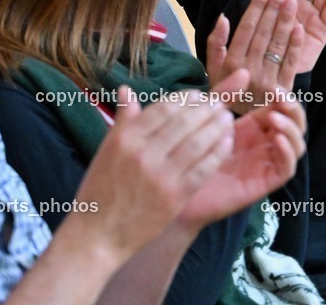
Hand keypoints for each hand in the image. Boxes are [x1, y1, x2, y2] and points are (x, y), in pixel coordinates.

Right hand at [69, 86, 234, 258]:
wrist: (98, 236)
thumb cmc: (100, 190)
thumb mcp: (106, 151)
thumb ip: (123, 119)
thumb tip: (126, 89)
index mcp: (125, 139)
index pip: (164, 108)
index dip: (186, 99)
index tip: (199, 95)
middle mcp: (143, 154)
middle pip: (185, 121)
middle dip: (207, 109)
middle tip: (219, 104)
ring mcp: (161, 176)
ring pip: (198, 142)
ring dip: (217, 126)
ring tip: (227, 118)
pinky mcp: (175, 197)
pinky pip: (204, 168)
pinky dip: (219, 152)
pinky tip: (227, 143)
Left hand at [178, 93, 306, 227]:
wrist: (176, 188)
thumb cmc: (188, 153)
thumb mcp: (207, 118)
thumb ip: (224, 96)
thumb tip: (244, 71)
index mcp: (253, 127)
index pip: (282, 109)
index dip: (284, 97)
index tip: (275, 89)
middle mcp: (263, 144)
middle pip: (295, 125)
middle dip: (293, 109)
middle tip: (280, 100)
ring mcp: (266, 163)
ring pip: (297, 146)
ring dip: (291, 128)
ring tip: (274, 117)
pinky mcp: (264, 183)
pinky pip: (286, 169)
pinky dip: (288, 152)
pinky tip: (276, 140)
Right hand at [206, 0, 304, 113]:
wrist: (239, 128)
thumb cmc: (225, 93)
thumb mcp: (212, 69)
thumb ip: (215, 43)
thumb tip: (223, 17)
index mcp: (231, 60)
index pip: (247, 23)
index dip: (259, 0)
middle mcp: (247, 68)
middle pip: (263, 30)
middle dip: (274, 4)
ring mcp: (266, 79)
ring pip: (277, 44)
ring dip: (285, 20)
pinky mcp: (282, 90)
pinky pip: (289, 64)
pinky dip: (294, 46)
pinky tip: (299, 29)